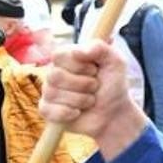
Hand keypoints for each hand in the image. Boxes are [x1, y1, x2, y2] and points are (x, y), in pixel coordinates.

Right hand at [39, 39, 146, 160]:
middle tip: (95, 86)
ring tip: (90, 99)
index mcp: (67, 57)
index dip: (79, 65)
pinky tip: (78, 112)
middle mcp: (54, 72)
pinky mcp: (47, 110)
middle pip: (55, 75)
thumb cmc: (113, 84)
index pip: (59, 55)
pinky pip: (49, 111)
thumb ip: (100, 48)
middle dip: (84, 84)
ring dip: (81, 99)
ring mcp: (49, 91)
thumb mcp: (115, 61)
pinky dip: (69, 113)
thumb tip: (77, 50)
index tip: (95, 69)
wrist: (113, 112)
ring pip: (53, 93)